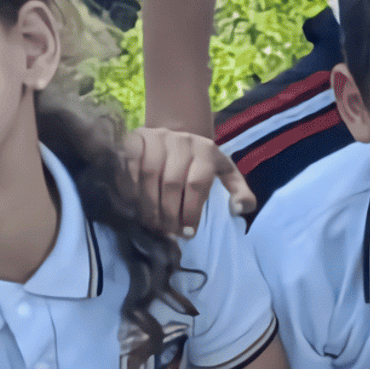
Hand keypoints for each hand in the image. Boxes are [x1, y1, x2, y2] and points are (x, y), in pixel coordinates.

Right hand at [124, 126, 254, 236]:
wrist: (176, 135)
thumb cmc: (200, 162)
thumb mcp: (224, 172)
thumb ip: (238, 190)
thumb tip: (240, 208)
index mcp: (206, 150)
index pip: (197, 184)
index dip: (191, 212)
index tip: (188, 233)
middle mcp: (182, 141)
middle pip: (172, 182)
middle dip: (169, 213)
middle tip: (167, 231)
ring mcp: (156, 137)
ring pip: (149, 175)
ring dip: (148, 205)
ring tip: (151, 223)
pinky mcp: (136, 138)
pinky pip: (129, 165)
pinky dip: (130, 188)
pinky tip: (134, 205)